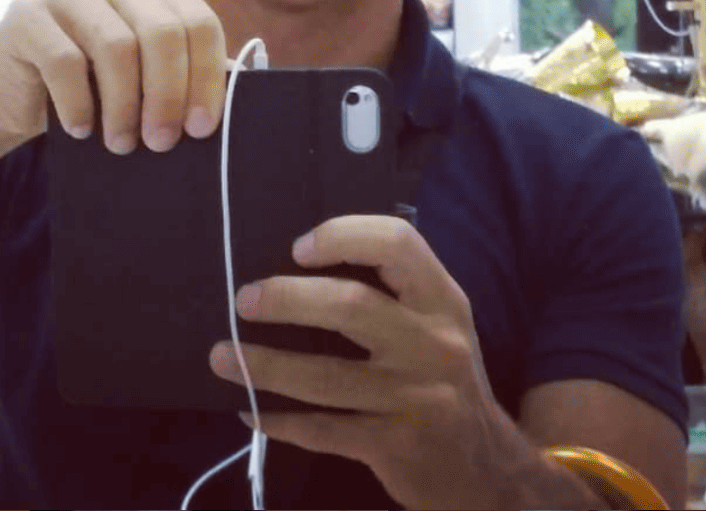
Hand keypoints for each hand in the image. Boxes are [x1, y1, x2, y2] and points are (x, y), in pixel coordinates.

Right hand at [0, 0, 228, 153]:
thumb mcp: (145, 75)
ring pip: (116, 46)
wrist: (16, 97)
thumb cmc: (93, 85)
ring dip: (123, 106)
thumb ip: (186, 68)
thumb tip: (234, 83)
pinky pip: (65, 61)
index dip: (205, 77)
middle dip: (167, 94)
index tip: (201, 127)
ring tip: (122, 144)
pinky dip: (79, 104)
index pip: (198, 21)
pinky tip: (82, 128)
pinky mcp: (25, 15)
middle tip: (161, 142)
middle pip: (161, 32)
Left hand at [209, 217, 568, 509]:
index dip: (343, 236)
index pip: (398, 245)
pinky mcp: (392, 445)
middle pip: (351, 306)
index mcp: (444, 301)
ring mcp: (414, 398)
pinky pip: (321, 430)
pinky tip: (250, 408)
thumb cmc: (447, 381)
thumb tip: (307, 264)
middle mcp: (434, 343)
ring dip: (264, 364)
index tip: (298, 248)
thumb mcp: (442, 326)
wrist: (484, 468)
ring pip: (324, 376)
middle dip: (286, 299)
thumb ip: (397, 294)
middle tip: (244, 300)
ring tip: (221, 355)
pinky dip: (278, 420)